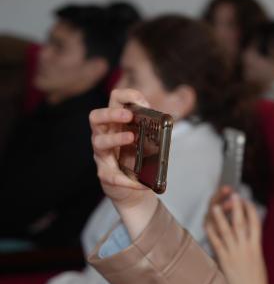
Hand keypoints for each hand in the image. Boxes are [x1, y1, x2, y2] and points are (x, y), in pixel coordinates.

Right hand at [90, 89, 157, 237]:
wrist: (133, 187)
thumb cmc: (139, 158)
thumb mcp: (147, 141)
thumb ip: (154, 131)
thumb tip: (166, 123)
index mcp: (116, 123)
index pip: (114, 100)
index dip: (126, 96)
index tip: (142, 103)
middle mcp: (104, 135)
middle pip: (96, 117)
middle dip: (111, 113)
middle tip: (128, 116)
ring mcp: (102, 154)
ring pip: (99, 142)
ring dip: (116, 138)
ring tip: (132, 138)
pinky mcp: (105, 174)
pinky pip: (112, 176)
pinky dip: (128, 180)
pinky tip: (141, 184)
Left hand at [205, 186, 270, 283]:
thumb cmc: (256, 283)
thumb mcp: (258, 262)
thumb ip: (252, 248)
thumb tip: (247, 237)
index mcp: (256, 248)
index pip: (256, 223)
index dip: (251, 210)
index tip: (246, 201)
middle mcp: (246, 249)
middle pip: (242, 223)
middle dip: (238, 207)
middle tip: (235, 195)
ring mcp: (234, 254)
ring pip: (227, 231)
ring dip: (221, 217)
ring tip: (216, 205)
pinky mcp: (225, 261)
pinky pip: (217, 243)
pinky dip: (212, 232)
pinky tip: (208, 224)